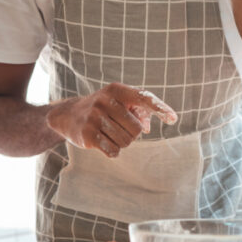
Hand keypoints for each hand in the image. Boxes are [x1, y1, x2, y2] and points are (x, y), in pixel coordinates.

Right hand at [46, 83, 177, 157]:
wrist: (67, 115)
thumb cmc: (103, 107)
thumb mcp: (119, 101)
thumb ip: (140, 110)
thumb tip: (148, 127)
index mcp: (116, 90)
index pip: (143, 98)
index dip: (160, 108)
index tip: (173, 118)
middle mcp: (105, 101)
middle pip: (136, 129)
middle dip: (132, 133)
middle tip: (119, 128)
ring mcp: (94, 118)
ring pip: (126, 142)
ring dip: (122, 142)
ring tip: (109, 134)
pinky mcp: (87, 135)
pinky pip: (113, 151)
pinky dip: (113, 151)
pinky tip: (103, 143)